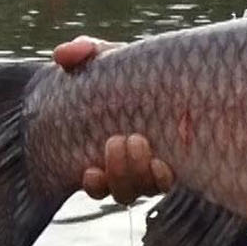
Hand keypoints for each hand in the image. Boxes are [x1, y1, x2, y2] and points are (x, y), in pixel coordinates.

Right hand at [51, 36, 174, 204]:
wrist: (174, 68)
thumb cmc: (130, 70)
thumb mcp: (106, 59)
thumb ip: (81, 54)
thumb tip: (62, 54)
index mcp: (110, 151)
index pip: (97, 183)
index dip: (94, 185)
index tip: (89, 170)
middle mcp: (134, 166)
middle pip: (123, 191)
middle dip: (119, 173)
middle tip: (119, 140)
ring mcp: (158, 163)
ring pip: (145, 189)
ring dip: (138, 173)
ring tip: (138, 141)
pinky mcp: (184, 158)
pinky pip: (170, 181)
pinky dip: (162, 177)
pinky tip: (162, 164)